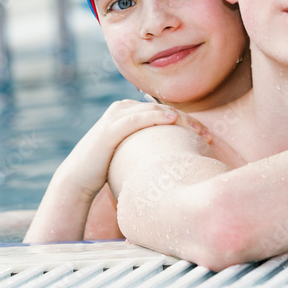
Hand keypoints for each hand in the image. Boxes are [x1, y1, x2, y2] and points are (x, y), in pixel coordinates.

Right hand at [64, 100, 210, 198]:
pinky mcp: (109, 129)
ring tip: (199, 130)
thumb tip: (172, 156)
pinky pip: (137, 119)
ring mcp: (115, 116)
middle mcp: (121, 108)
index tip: (207, 137)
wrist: (78, 178)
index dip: (189, 122)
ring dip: (179, 118)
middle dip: (189, 121)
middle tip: (209, 136)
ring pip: (153, 111)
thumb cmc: (107, 168)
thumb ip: (147, 146)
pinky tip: (172, 119)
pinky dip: (155, 116)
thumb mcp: (131, 152)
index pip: (165, 112)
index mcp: (128, 111)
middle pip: (163, 109)